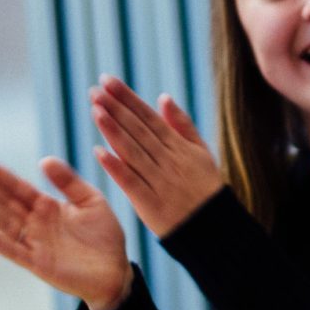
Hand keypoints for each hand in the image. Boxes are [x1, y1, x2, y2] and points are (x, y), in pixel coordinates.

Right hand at [0, 155, 132, 309]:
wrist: (116, 272)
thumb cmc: (104, 236)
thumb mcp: (91, 201)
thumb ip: (69, 182)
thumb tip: (44, 159)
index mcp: (47, 206)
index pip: (17, 187)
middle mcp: (36, 223)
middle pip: (6, 201)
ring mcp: (35, 243)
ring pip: (5, 222)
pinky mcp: (38, 263)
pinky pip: (15, 251)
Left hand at [90, 75, 224, 236]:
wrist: (215, 228)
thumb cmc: (206, 188)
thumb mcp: (202, 152)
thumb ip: (182, 124)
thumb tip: (163, 97)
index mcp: (179, 146)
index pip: (149, 117)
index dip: (127, 98)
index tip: (108, 81)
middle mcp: (168, 160)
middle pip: (138, 130)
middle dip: (115, 108)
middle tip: (95, 90)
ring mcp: (159, 181)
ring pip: (133, 151)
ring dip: (113, 131)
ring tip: (95, 110)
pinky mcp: (150, 203)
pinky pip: (131, 182)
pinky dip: (116, 167)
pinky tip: (99, 152)